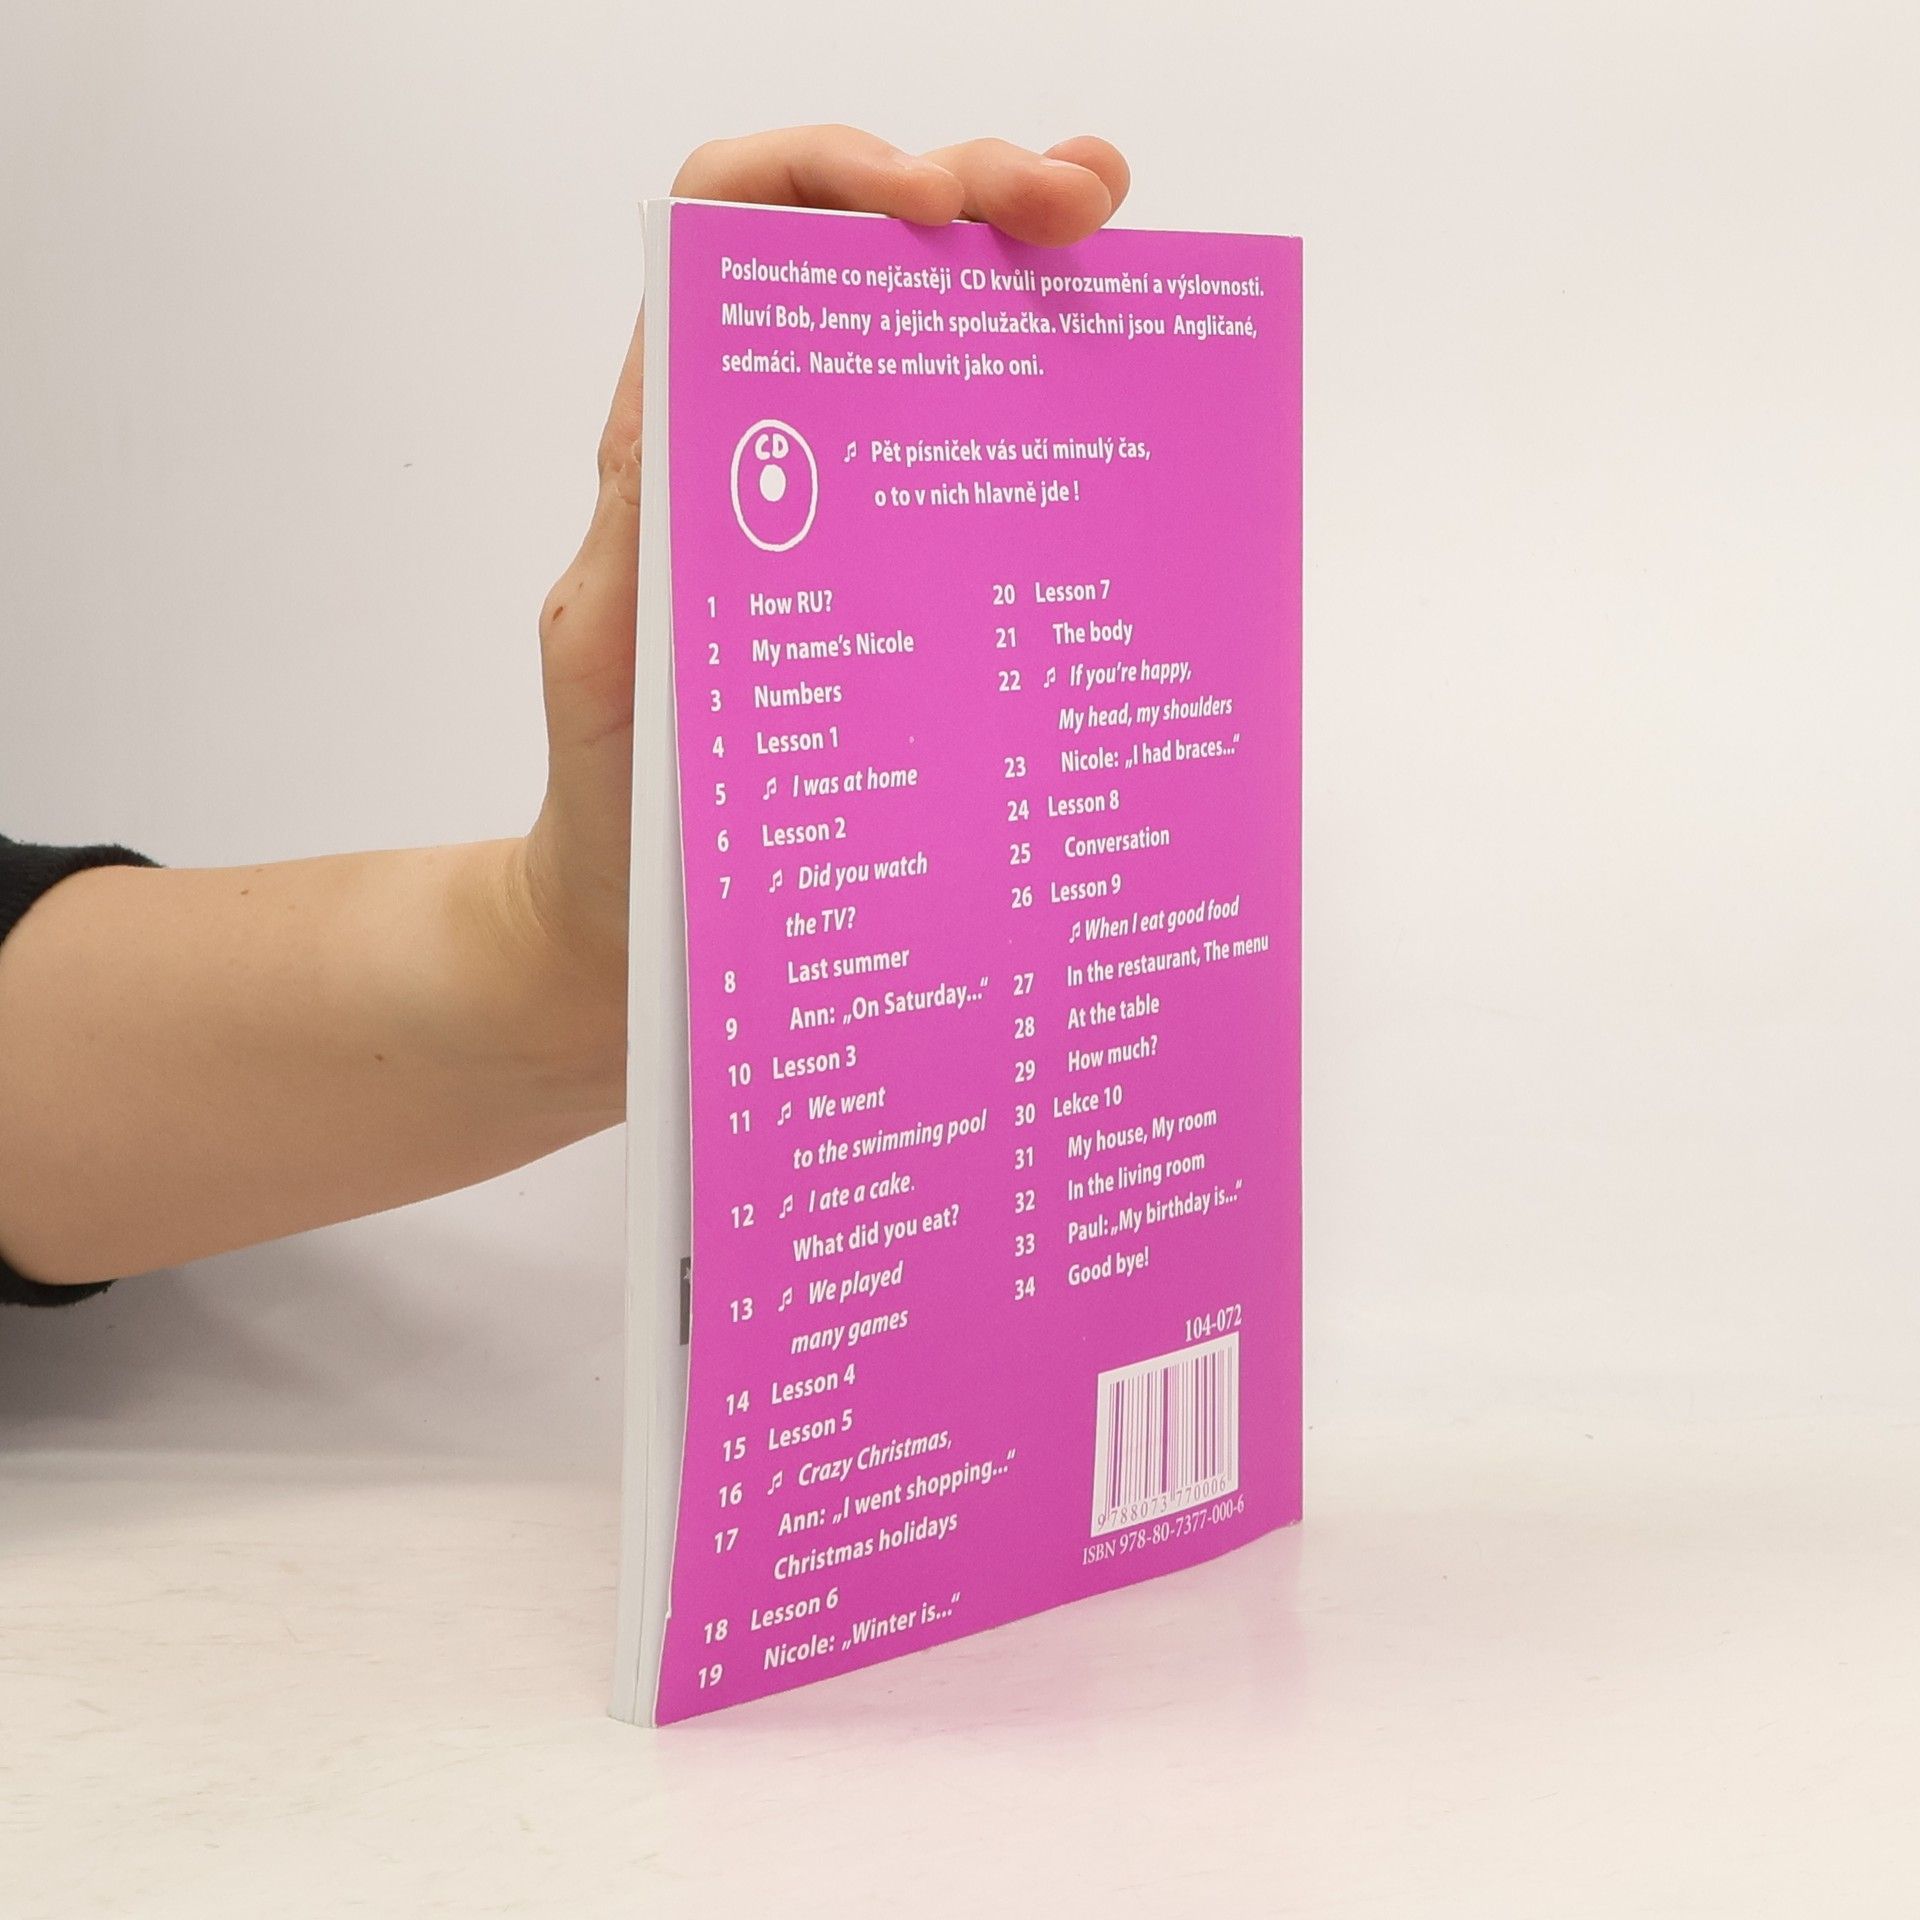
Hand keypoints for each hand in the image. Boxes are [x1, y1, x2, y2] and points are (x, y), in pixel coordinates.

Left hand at [510, 125, 1130, 1013]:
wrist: (636, 927)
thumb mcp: (610, 666)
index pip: (732, 230)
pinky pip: (966, 461)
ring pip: (927, 337)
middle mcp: (761, 453)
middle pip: (858, 254)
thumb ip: (643, 550)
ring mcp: (838, 513)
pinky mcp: (892, 583)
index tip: (931, 197)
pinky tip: (1110, 384)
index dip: (825, 175)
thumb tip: (690, 417)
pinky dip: (1036, 395)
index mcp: (680, 447)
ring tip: (1112, 237)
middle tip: (1078, 205)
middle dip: (970, 189)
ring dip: (1019, 263)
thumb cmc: (614, 807)